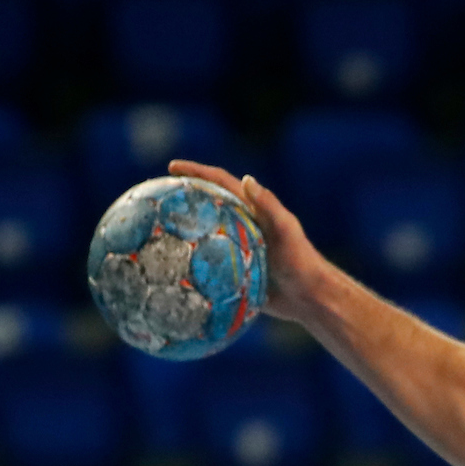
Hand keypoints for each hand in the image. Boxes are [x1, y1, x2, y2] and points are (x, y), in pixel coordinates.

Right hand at [167, 160, 331, 322]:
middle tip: (156, 198)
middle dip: (183, 199)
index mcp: (251, 210)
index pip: (220, 184)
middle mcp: (241, 226)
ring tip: (155, 236)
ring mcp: (236, 250)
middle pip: (207, 207)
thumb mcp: (286, 231)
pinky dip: (190, 268)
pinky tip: (171, 276)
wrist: (309, 297)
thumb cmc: (302, 262)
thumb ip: (269, 206)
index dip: (197, 172)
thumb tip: (247, 179)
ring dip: (182, 235)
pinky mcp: (235, 273)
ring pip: (203, 238)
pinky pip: (207, 268)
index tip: (172, 168)